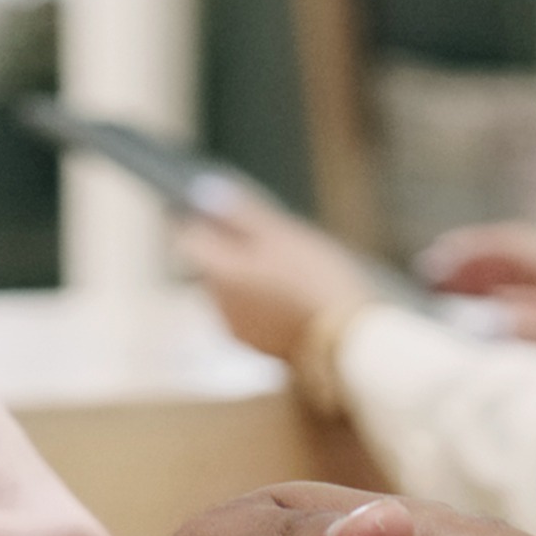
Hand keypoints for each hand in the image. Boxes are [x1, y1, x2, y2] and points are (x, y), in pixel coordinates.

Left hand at [178, 200, 379, 365]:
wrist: (348, 340)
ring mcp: (235, 327)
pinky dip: (257, 298)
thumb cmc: (317, 281)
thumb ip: (241, 213)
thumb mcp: (282, 236)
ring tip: (283, 263)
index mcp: (219, 273)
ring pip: (227, 289)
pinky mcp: (256, 343)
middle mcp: (218, 304)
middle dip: (227, 247)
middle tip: (264, 233)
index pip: (187, 238)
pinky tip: (288, 291)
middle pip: (208, 264)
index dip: (198, 219)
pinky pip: (245, 312)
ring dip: (243, 274)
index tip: (217, 208)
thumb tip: (205, 191)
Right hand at [415, 225, 535, 347]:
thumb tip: (483, 321)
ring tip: (446, 294)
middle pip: (519, 263)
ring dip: (486, 286)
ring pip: (526, 285)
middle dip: (473, 266)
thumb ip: (535, 331)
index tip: (435, 266)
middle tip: (431, 277)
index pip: (517, 250)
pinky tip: (487, 322)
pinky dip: (504, 307)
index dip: (472, 253)